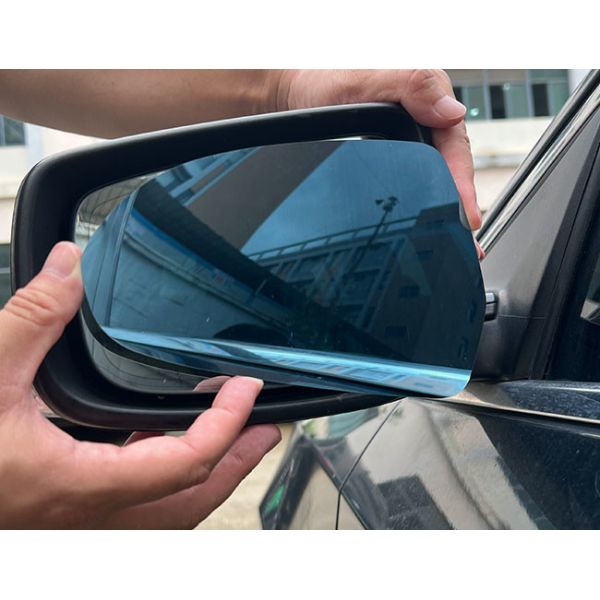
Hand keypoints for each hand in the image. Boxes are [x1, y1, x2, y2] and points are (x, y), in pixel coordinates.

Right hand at [0, 242, 279, 527]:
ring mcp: (80, 522)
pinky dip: (166, 473)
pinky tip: (159, 442)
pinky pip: (138, 504)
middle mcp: (87, 516)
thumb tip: (65, 266)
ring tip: (234, 434)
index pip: (184, 464)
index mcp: (77, 485)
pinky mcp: (69, 513)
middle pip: (192, 500)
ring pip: (169, 511)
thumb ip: (30, 318)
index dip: (226, 426)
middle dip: (239, 461)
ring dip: (209, 471)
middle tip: (267, 427)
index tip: (246, 391)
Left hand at [278, 69, 480, 232]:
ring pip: (436, 171)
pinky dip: (423, 195)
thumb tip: (452, 111)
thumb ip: (411, 85)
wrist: (298, 89)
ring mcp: (412, 130)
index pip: (455, 145)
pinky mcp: (398, 145)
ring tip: (453, 236)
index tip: (467, 215)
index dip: (463, 184)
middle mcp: (425, 113)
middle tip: (465, 240)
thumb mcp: (366, 78)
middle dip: (459, 204)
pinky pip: (417, 172)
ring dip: (445, 203)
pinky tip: (426, 216)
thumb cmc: (326, 78)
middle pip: (450, 163)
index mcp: (428, 93)